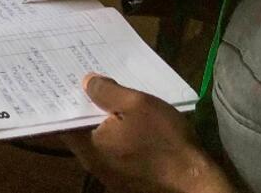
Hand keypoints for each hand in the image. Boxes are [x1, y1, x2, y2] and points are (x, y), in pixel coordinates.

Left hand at [64, 75, 234, 192]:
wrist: (198, 184)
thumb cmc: (166, 142)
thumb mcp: (138, 105)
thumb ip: (107, 92)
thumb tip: (85, 82)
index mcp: (88, 146)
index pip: (62, 119)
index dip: (64, 98)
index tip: (63, 79)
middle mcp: (92, 162)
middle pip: (79, 129)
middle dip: (83, 106)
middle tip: (84, 82)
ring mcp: (109, 174)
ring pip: (97, 140)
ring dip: (100, 121)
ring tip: (105, 97)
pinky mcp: (126, 180)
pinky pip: (112, 151)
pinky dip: (114, 135)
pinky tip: (125, 122)